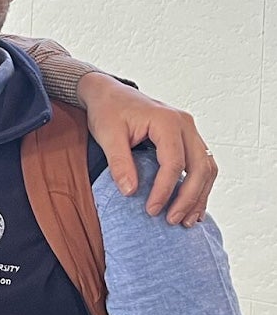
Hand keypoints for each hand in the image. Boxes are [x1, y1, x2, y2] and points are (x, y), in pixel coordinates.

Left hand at [78, 72, 215, 226]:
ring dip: (200, 195)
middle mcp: (186, 124)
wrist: (109, 93)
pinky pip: (202, 164)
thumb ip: (119, 163)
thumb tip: (130, 192)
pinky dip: (200, 186)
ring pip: (207, 167)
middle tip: (173, 221)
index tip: (151, 210)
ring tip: (187, 220)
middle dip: (189, 197)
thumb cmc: (108, 111)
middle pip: (200, 167)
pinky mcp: (188, 138)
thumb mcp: (107, 135)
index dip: (165, 190)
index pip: (174, 163)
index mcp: (167, 121)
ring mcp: (190, 131)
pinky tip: (191, 206)